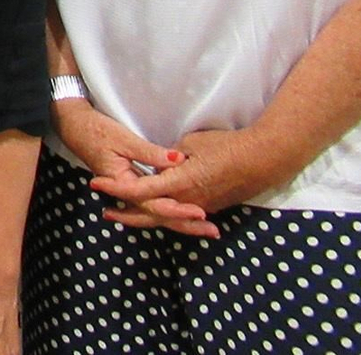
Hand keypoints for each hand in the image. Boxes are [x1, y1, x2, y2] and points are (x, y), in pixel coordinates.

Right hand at [54, 100, 217, 237]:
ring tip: (205, 228)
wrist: (75, 127)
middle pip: (159, 215)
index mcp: (124, 183)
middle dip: (186, 224)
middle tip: (212, 231)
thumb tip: (178, 160)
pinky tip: (186, 213)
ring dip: (181, 221)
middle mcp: (127, 193)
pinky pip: (153, 202)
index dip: (178, 209)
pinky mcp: (133, 185)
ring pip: (157, 212)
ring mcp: (130, 191)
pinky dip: (170, 210)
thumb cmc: (97, 131)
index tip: (200, 212)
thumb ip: (151, 153)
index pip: (154, 204)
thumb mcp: (124, 139)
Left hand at [89, 127, 283, 217]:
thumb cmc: (227, 145)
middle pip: (150, 213)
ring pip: (166, 217)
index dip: (116, 187)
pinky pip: (181, 214)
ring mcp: (201, 205)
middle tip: (107, 213)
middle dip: (127, 214)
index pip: (140, 189)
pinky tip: (155, 214)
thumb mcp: (193, 144)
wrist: (264, 158)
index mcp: (179, 183)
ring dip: (144, 217)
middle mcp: (188, 200)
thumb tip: (161, 165)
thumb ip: (170, 157)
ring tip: (124, 215)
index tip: (96, 183)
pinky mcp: (211, 205)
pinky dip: (165, 215)